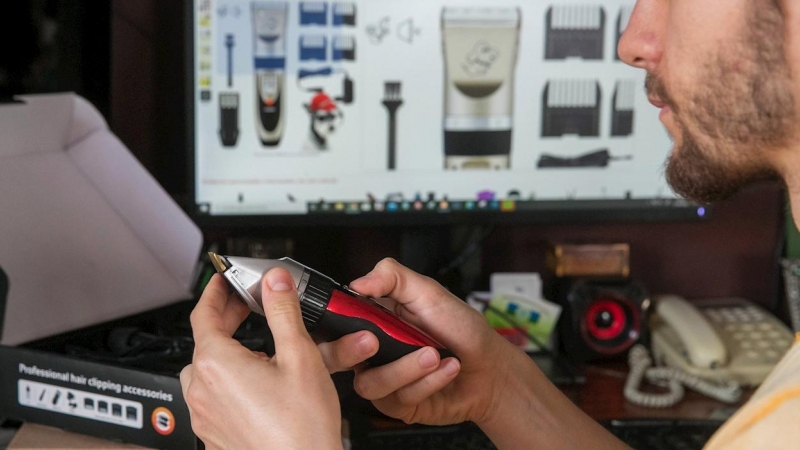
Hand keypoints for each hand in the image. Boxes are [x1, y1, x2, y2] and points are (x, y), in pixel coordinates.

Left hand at [180, 271, 341, 449]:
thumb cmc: (302, 427)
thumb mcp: (300, 356)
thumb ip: (283, 312)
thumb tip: (275, 282)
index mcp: (216, 364)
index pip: (203, 314)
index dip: (215, 291)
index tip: (224, 280)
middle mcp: (202, 390)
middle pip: (205, 341)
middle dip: (227, 318)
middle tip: (247, 306)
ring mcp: (206, 416)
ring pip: (206, 371)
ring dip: (225, 351)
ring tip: (254, 347)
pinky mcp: (214, 434)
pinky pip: (213, 397)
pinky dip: (229, 381)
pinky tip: (257, 383)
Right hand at [319, 258, 526, 426]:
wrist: (489, 368)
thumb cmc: (461, 329)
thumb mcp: (429, 292)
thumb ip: (393, 277)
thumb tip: (358, 282)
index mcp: (372, 320)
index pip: (335, 323)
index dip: (335, 327)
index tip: (355, 325)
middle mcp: (372, 351)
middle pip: (338, 358)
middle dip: (352, 351)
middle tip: (375, 342)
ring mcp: (384, 379)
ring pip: (370, 383)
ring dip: (407, 368)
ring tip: (435, 355)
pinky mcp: (398, 405)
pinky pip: (398, 398)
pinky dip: (428, 382)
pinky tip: (448, 369)